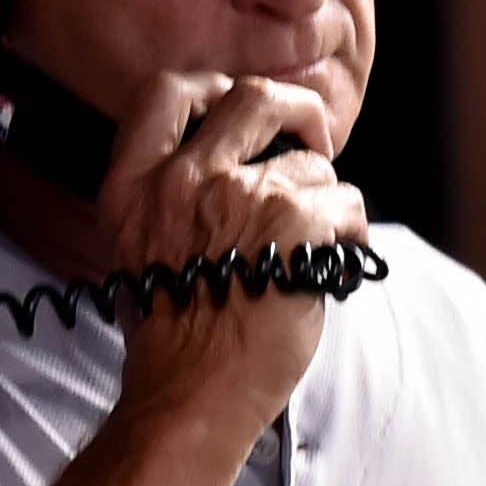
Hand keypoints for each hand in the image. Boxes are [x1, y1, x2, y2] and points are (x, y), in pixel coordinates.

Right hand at [97, 71, 367, 443]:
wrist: (190, 397)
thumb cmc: (173, 337)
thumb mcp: (137, 249)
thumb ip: (168, 193)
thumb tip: (232, 157)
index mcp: (134, 185)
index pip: (165, 92)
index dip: (212, 88)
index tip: (236, 110)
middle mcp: (182, 180)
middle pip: (253, 96)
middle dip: (297, 110)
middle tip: (312, 140)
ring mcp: (239, 196)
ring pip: (311, 160)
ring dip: (325, 196)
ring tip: (315, 243)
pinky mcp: (293, 222)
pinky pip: (345, 200)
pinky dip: (351, 230)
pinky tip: (336, 259)